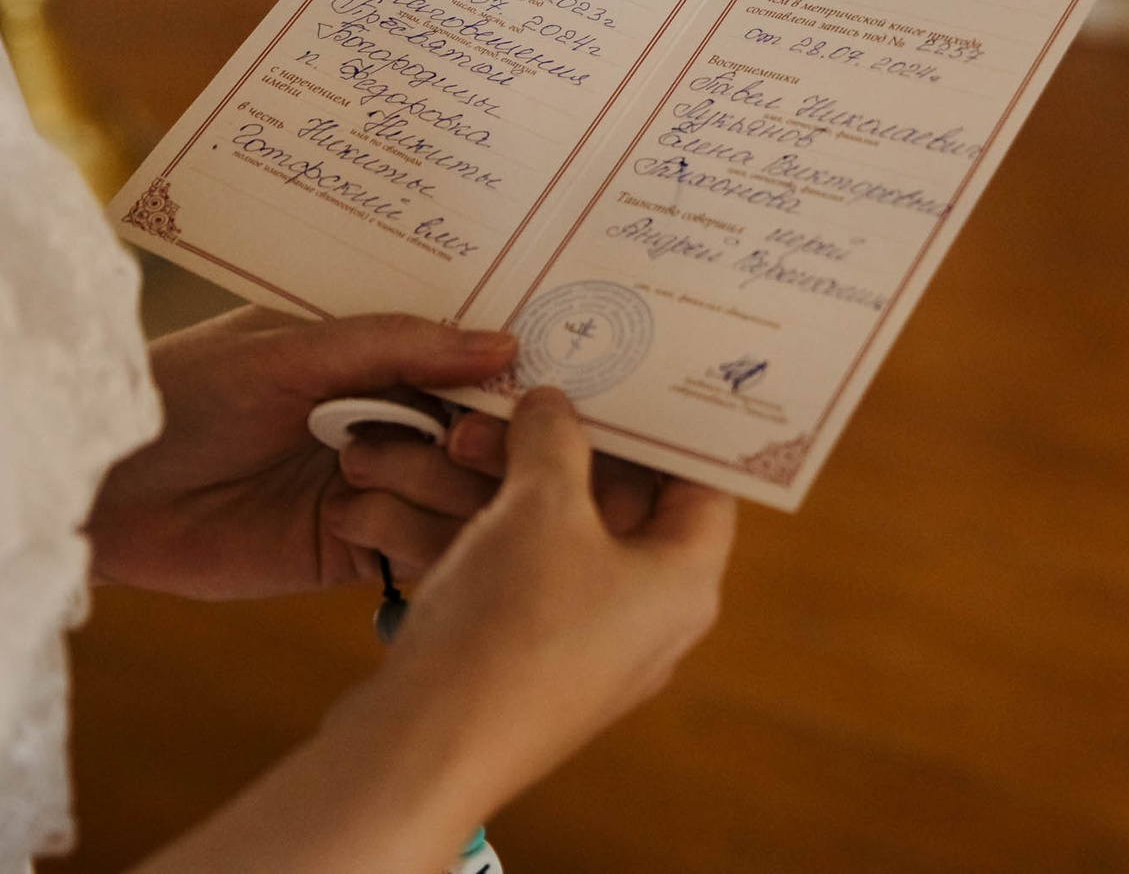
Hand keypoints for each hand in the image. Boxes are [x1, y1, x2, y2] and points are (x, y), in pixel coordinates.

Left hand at [87, 307, 517, 600]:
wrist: (102, 483)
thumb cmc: (184, 390)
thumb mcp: (292, 349)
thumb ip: (398, 345)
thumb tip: (506, 344)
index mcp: (375, 358)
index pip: (471, 368)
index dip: (508, 384)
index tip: (538, 394)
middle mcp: (387, 421)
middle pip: (481, 442)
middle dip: (477, 445)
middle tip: (448, 441)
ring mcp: (375, 488)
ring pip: (462, 500)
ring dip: (432, 490)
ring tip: (359, 473)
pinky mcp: (350, 551)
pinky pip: (421, 552)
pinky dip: (413, 539)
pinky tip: (359, 521)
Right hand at [347, 388, 737, 807]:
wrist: (427, 748)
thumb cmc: (510, 624)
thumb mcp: (540, 503)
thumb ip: (554, 438)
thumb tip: (553, 407)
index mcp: (683, 582)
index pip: (701, 485)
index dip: (666, 430)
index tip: (632, 380)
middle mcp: (646, 619)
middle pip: (620, 505)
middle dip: (564, 446)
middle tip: (524, 398)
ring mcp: (586, 646)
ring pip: (558, 536)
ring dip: (512, 482)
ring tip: (459, 437)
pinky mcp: (528, 664)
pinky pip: (519, 576)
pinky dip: (487, 529)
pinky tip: (441, 489)